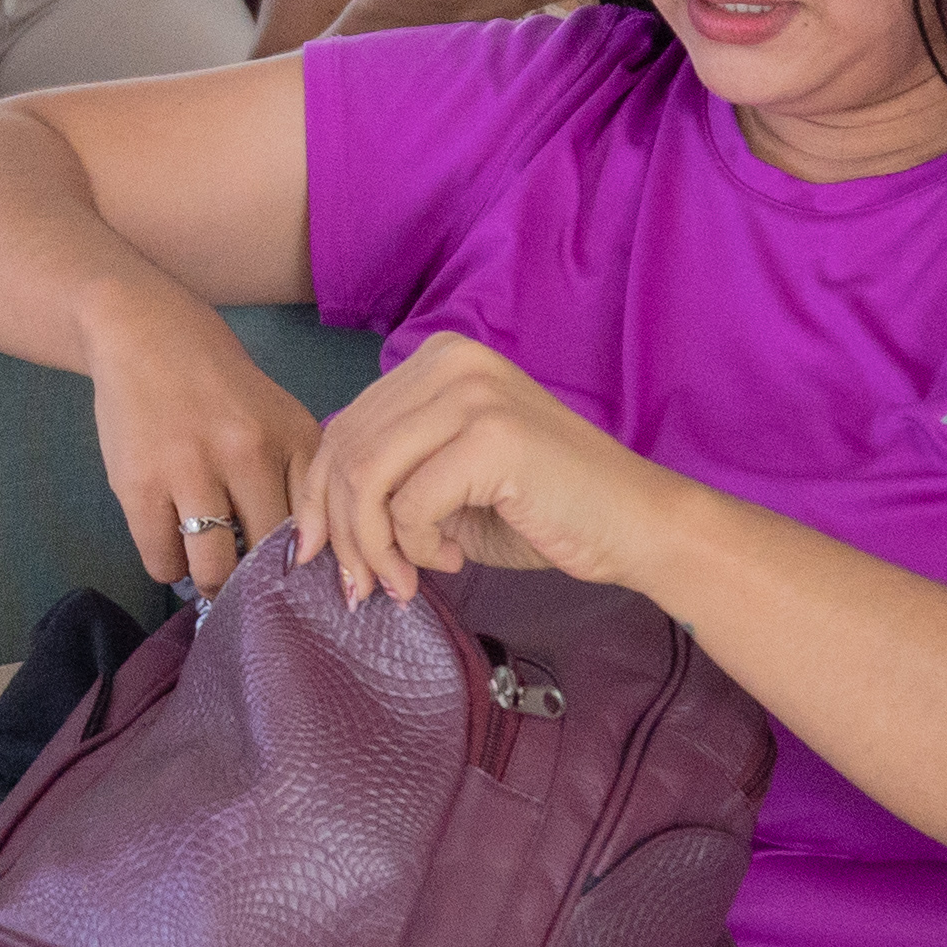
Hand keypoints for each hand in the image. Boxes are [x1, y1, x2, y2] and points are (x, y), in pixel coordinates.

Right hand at [79, 293, 319, 596]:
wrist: (145, 331)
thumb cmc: (218, 384)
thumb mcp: (278, 417)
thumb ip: (299, 478)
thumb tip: (302, 560)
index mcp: (292, 437)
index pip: (316, 530)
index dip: (306, 568)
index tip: (294, 583)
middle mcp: (248, 453)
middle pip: (266, 559)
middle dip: (256, 582)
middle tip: (245, 583)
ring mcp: (190, 469)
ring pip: (212, 569)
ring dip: (210, 583)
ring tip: (207, 572)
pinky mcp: (140, 484)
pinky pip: (162, 561)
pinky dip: (169, 567)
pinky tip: (173, 546)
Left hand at [299, 333, 710, 603]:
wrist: (635, 524)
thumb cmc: (544, 508)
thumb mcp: (447, 482)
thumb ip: (388, 478)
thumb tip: (311, 522)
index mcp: (436, 360)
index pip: (343, 427)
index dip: (316, 498)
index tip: (315, 554)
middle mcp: (449, 362)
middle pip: (346, 451)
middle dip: (341, 532)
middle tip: (361, 586)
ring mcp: (472, 393)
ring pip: (366, 477)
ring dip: (373, 546)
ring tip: (401, 582)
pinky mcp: (490, 436)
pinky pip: (409, 504)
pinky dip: (416, 547)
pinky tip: (451, 558)